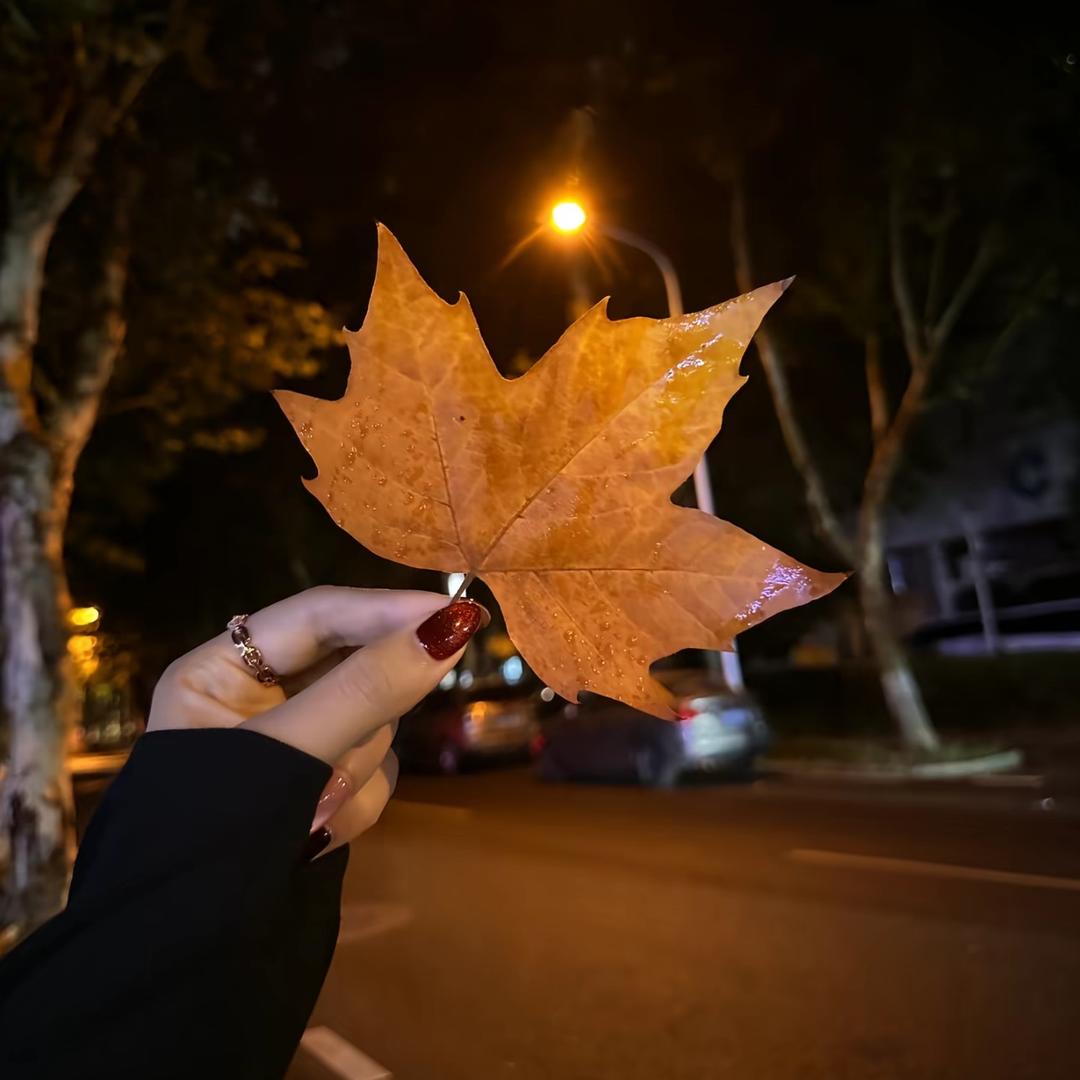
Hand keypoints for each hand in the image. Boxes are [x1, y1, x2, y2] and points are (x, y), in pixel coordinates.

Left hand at [147, 586, 486, 855]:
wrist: (182, 963)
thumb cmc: (211, 840)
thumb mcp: (283, 757)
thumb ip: (365, 691)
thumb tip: (448, 629)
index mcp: (220, 671)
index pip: (318, 614)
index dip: (385, 610)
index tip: (456, 613)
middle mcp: (259, 700)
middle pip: (354, 669)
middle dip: (361, 716)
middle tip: (359, 742)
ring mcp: (295, 748)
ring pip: (372, 725)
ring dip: (352, 772)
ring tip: (310, 815)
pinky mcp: (322, 790)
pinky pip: (373, 773)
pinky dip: (353, 805)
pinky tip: (313, 836)